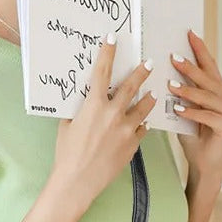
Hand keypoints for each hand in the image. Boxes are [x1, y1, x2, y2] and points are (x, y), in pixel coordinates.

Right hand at [51, 33, 157, 213]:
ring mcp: (126, 130)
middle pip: (132, 86)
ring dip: (149, 99)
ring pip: (144, 108)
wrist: (78, 182)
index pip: (103, 72)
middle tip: (149, 63)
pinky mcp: (133, 145)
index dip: (108, 52)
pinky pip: (141, 130)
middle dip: (141, 72)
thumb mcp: (67, 127)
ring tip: (153, 94)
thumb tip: (84, 102)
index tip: (113, 39)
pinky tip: (143, 123)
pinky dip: (141, 126)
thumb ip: (79, 111)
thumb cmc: (67, 154)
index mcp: (94, 105)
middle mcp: (113, 114)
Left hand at [169, 29, 221, 180]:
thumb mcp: (186, 111)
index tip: (190, 34)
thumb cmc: (193, 137)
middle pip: (208, 80)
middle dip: (191, 68)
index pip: (210, 67)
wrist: (203, 164)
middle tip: (173, 57)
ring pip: (207, 98)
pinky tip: (178, 109)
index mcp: (220, 93)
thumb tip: (165, 75)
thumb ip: (182, 95)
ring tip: (171, 85)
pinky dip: (192, 113)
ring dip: (188, 91)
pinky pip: (207, 117)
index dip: (200, 50)